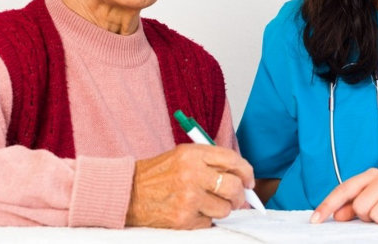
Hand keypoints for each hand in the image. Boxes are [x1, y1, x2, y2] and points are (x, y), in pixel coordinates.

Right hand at [126, 144, 255, 228]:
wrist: (128, 193)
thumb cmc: (156, 175)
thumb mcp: (181, 156)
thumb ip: (209, 162)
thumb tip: (240, 177)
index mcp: (192, 154)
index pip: (232, 160)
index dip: (246, 172)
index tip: (248, 180)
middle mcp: (192, 174)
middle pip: (233, 187)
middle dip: (239, 195)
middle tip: (236, 198)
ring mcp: (189, 198)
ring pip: (225, 208)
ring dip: (220, 209)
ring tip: (206, 204)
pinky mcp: (184, 218)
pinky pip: (209, 222)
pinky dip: (205, 219)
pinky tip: (192, 212)